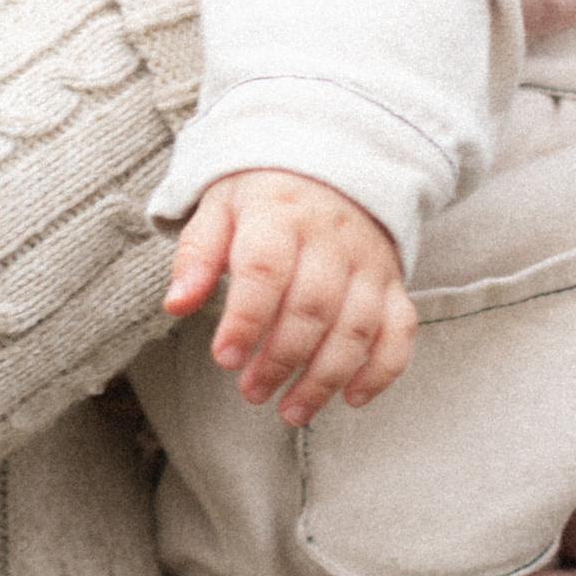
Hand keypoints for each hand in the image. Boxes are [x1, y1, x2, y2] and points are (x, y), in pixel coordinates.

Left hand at [164, 168, 414, 425]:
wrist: (332, 164)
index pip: (266, 269)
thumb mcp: (220, 208)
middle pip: (312, 306)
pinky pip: (399, 329)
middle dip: (281, 359)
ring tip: (291, 411)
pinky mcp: (392, 282)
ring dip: (325, 377)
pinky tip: (353, 398)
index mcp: (280, 213)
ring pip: (356, 326)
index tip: (224, 358)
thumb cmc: (263, 197)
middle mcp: (331, 237)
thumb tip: (175, 304)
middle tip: (252, 392)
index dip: (245, 319)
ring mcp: (368, 261)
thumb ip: (197, 255)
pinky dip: (382, 368)